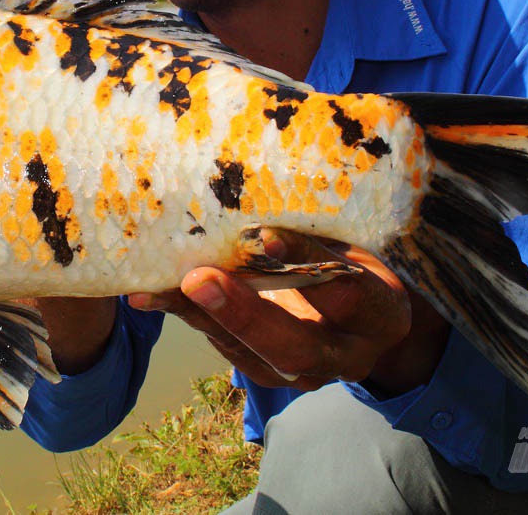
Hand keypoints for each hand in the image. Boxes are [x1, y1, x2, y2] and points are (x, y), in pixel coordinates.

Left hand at [127, 232, 448, 394]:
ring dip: (200, 317)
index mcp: (381, 315)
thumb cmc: (360, 252)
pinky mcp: (263, 369)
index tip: (266, 234)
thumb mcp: (358, 236)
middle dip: (243, 314)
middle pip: (295, 347)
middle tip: (199, 279)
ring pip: (249, 354)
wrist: (364, 311)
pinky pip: (220, 344)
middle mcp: (346, 354)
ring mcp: (302, 371)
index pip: (349, 295)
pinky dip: (184, 315)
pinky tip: (146, 293)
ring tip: (155, 288)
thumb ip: (326, 219)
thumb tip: (274, 156)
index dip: (308, 263)